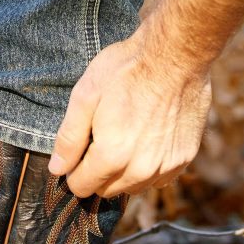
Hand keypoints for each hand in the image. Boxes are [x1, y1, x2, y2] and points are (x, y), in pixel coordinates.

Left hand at [48, 27, 212, 197]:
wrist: (175, 54)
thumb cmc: (126, 69)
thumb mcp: (85, 96)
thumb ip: (69, 138)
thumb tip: (57, 169)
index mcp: (112, 156)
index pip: (82, 186)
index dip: (75, 170)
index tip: (80, 149)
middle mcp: (141, 169)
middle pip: (107, 190)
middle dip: (98, 171)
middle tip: (102, 138)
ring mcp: (166, 165)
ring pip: (134, 187)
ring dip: (124, 172)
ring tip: (126, 136)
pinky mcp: (185, 157)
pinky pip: (160, 178)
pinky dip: (150, 167)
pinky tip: (147, 139)